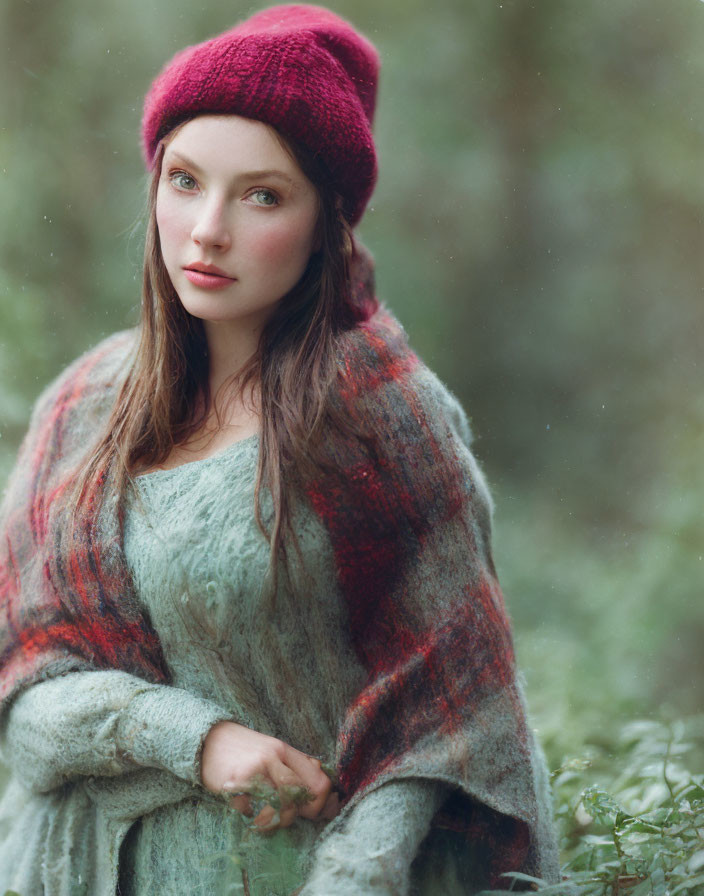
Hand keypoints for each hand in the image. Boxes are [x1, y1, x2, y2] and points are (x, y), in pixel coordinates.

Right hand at [200, 721, 340, 831]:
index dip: (321, 804)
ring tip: (264, 816)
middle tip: (285, 815)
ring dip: (274, 820)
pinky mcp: (234, 786)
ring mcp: (253, 771)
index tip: (312, 812)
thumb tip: (327, 793)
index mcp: (284, 750)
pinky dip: (252, 818)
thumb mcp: (273, 750)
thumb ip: (298, 767)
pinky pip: (252, 813)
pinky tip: (247, 809)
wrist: (206, 739)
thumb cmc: (244, 750)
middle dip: (296, 814)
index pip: (319, 782)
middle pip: (300, 797)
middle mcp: (272, 758)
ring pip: (279, 809)